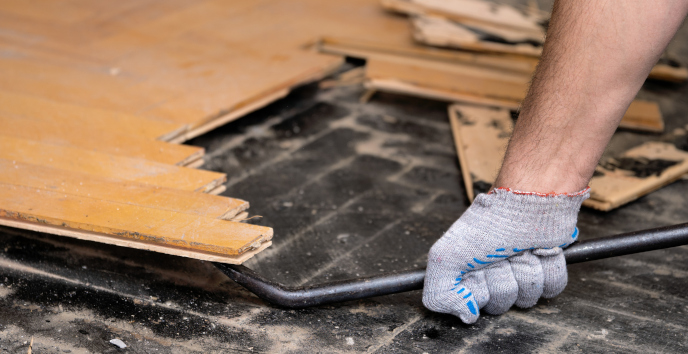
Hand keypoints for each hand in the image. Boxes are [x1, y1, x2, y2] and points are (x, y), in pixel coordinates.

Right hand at [422, 188, 586, 322]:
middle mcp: (493, 276)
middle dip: (501, 282)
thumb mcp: (445, 255)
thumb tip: (466, 315)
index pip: (470, 307)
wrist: (528, 200)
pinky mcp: (546, 269)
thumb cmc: (489, 223)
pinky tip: (539, 252)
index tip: (475, 270)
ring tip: (518, 251)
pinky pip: (551, 288)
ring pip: (526, 299)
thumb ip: (439, 293)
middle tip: (498, 258)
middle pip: (500, 305)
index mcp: (467, 274)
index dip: (475, 291)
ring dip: (524, 273)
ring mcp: (520, 273)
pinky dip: (547, 270)